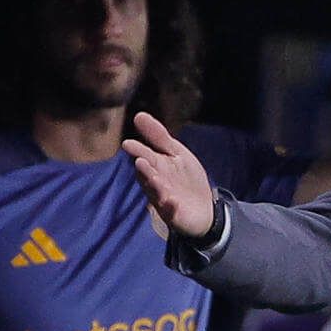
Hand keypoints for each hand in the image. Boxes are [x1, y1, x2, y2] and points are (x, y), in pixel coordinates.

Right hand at [123, 112, 215, 238]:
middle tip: (140, 160)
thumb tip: (139, 115)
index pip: (146, 156)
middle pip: (149, 175)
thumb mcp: (176, 153)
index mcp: (156, 166)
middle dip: (145, 169)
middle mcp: (156, 183)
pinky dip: (171, 207)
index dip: (138, 151)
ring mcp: (164, 199)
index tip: (128, 143)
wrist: (202, 209)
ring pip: (157, 192)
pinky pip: (172, 211)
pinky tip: (173, 202)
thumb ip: (159, 137)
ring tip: (155, 178)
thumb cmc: (185, 178)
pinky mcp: (174, 214)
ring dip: (155, 186)